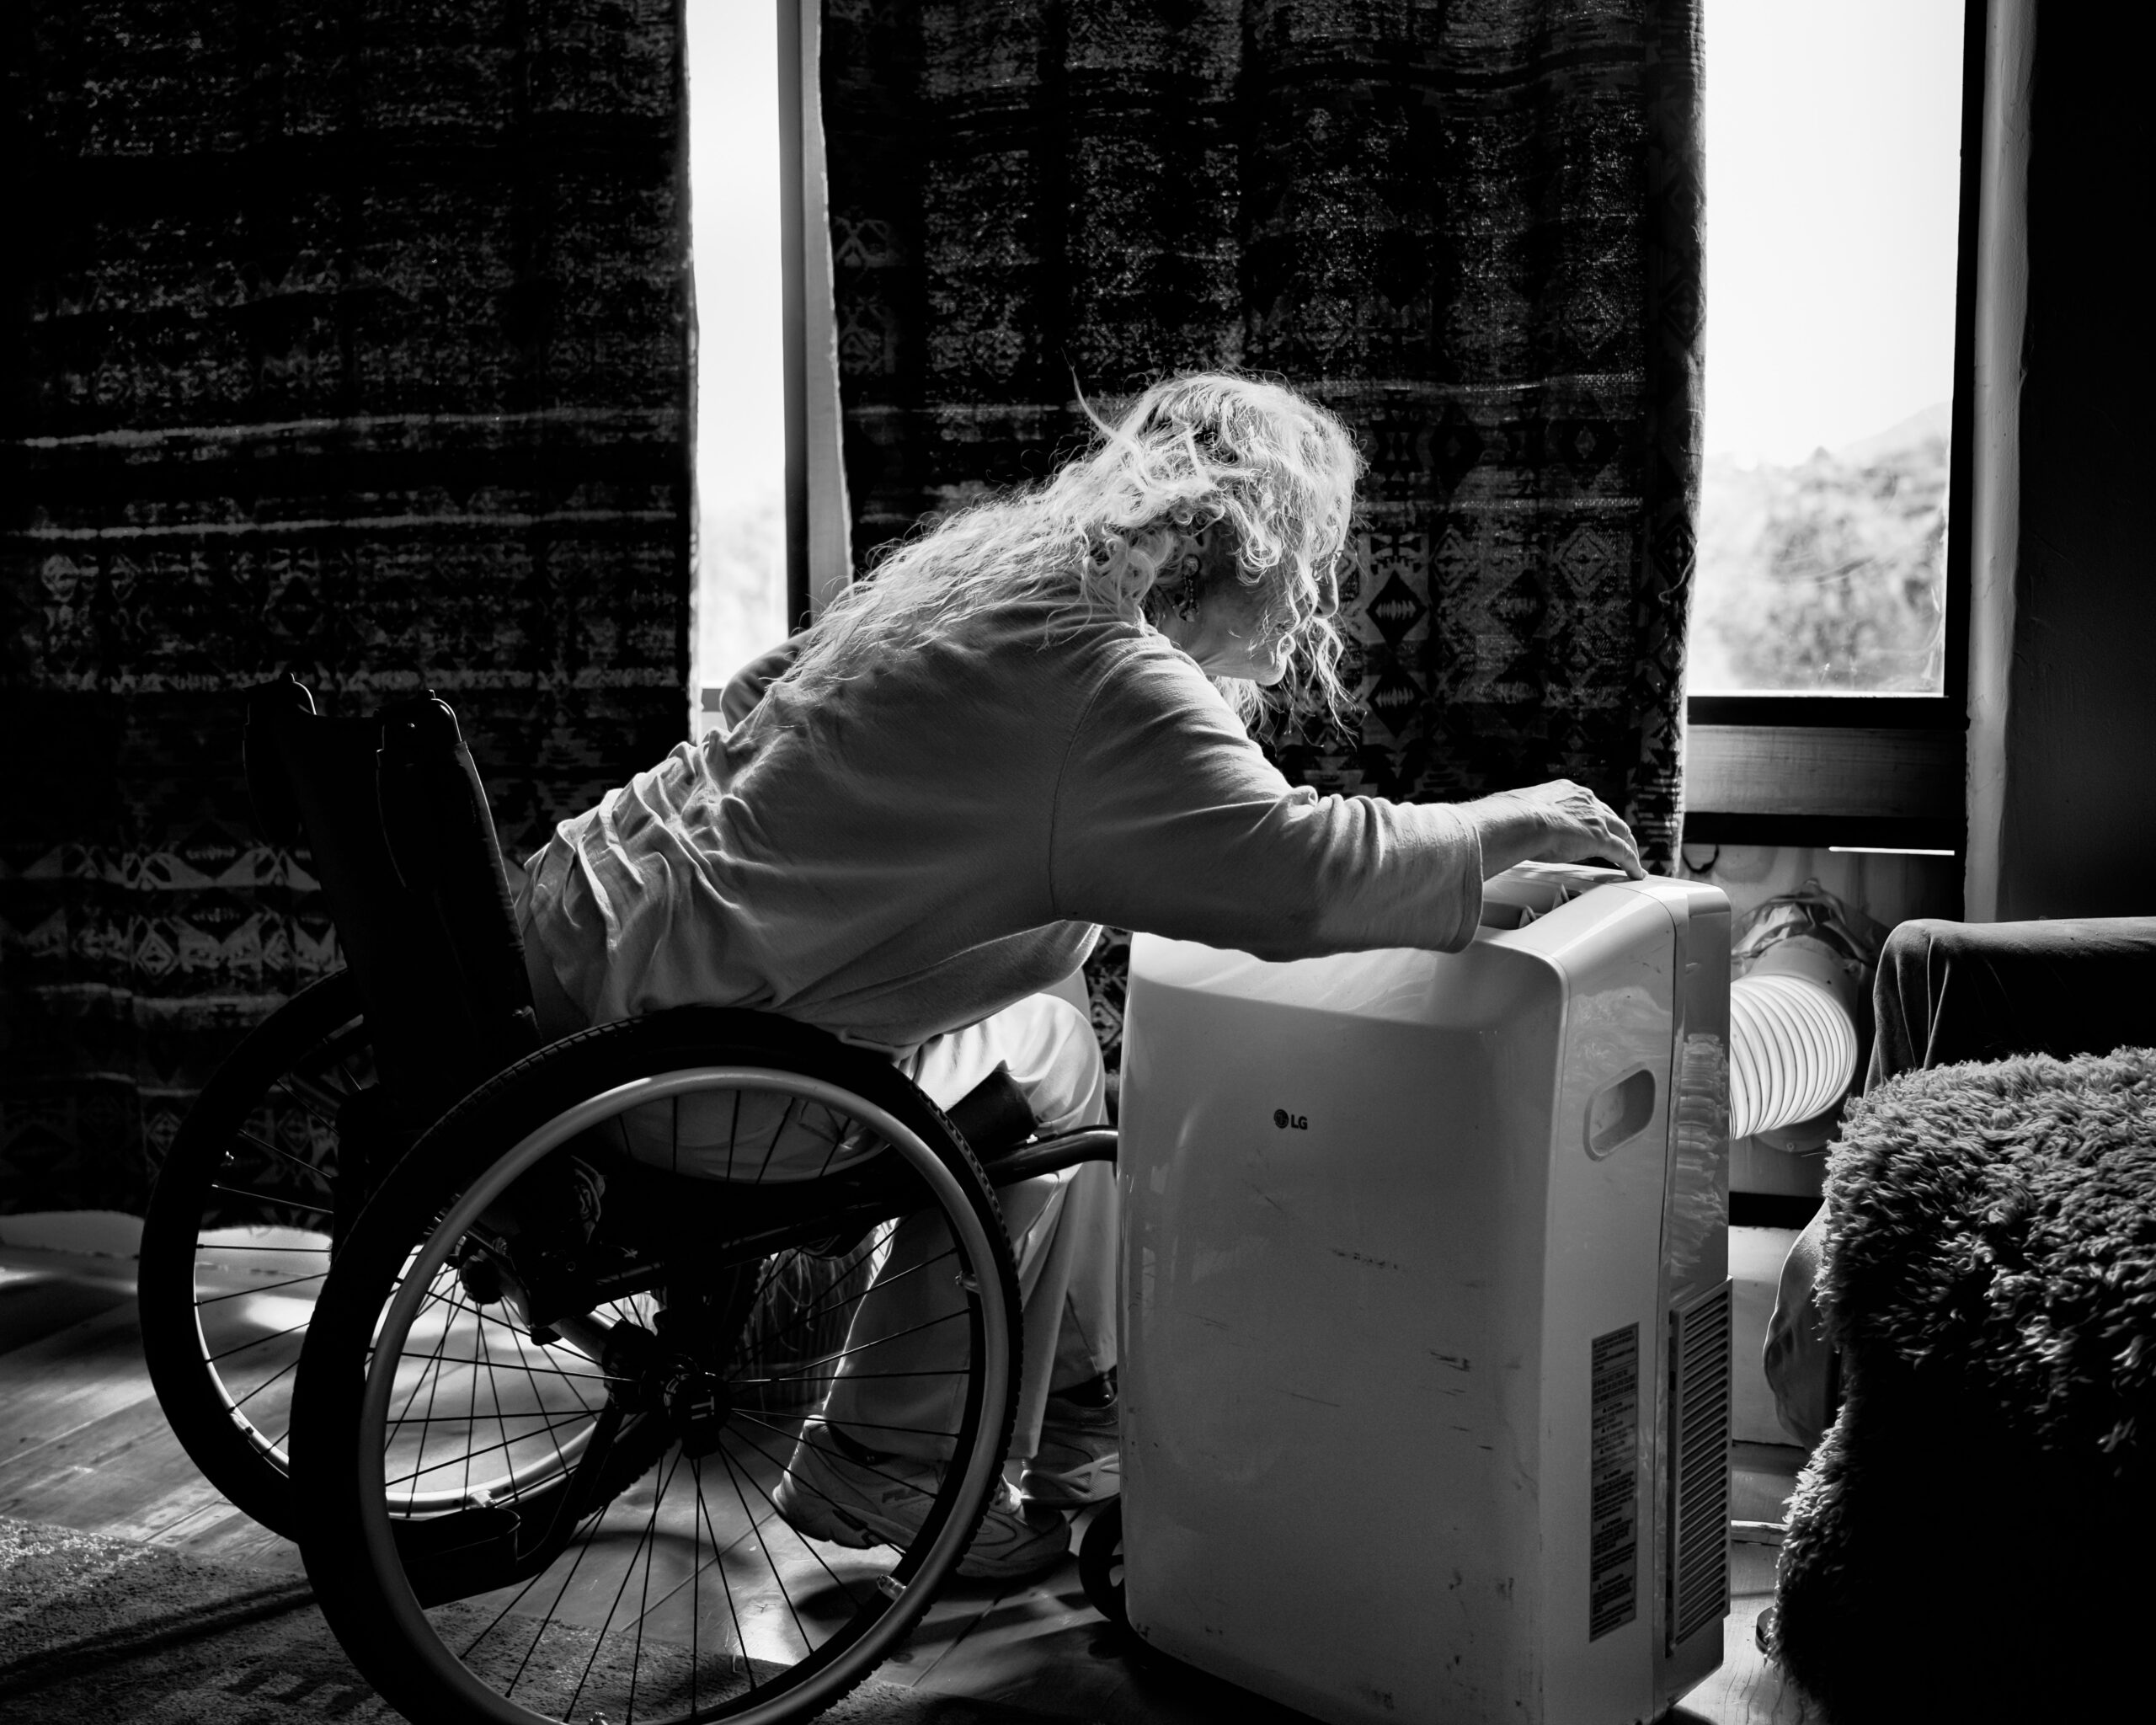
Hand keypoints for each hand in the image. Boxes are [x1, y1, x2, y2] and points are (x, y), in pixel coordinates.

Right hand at [1475, 780, 1644, 878]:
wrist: (1519, 820)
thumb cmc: (1510, 817)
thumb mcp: (1515, 814)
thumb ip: (1515, 821)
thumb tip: (1491, 828)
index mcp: (1565, 791)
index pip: (1587, 805)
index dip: (1594, 817)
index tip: (1595, 826)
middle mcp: (1585, 801)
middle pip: (1611, 817)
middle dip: (1617, 831)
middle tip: (1621, 844)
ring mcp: (1595, 820)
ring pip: (1622, 833)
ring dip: (1629, 848)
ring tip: (1633, 860)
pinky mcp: (1601, 839)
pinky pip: (1623, 853)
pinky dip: (1631, 863)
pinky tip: (1636, 873)